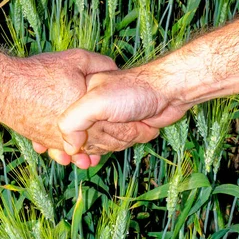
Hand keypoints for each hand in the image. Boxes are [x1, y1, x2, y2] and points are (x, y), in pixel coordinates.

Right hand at [0, 49, 157, 167]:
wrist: (3, 88)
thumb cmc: (40, 74)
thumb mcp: (76, 59)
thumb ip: (100, 64)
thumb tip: (114, 67)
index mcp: (87, 110)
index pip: (117, 128)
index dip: (133, 129)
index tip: (146, 127)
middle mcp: (73, 128)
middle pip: (100, 142)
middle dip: (115, 143)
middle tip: (127, 139)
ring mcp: (57, 137)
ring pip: (81, 149)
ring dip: (92, 151)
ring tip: (98, 152)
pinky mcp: (41, 138)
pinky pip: (61, 150)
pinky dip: (69, 152)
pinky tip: (71, 154)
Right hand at [58, 61, 189, 155]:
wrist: (169, 90)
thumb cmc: (133, 90)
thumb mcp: (96, 102)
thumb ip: (74, 121)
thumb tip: (69, 148)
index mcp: (80, 96)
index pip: (70, 129)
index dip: (81, 137)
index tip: (94, 133)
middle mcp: (92, 107)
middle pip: (88, 139)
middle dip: (106, 138)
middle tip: (121, 122)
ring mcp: (108, 117)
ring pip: (104, 143)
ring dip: (121, 139)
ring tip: (135, 121)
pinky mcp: (124, 125)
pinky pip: (118, 143)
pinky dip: (129, 141)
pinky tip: (140, 129)